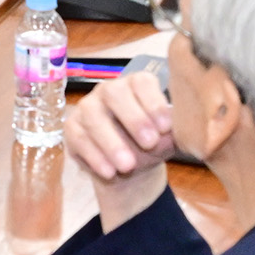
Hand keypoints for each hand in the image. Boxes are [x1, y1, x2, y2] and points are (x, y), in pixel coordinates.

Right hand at [66, 69, 176, 227]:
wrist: (131, 168)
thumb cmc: (152, 144)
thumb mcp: (168, 139)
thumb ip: (174, 132)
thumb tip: (182, 130)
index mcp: (136, 85)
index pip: (142, 82)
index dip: (153, 103)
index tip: (166, 128)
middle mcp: (109, 90)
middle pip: (114, 93)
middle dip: (133, 118)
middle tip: (149, 143)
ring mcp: (88, 106)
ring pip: (93, 116)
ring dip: (111, 142)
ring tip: (128, 166)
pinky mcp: (72, 128)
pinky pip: (79, 138)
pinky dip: (95, 157)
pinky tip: (109, 172)